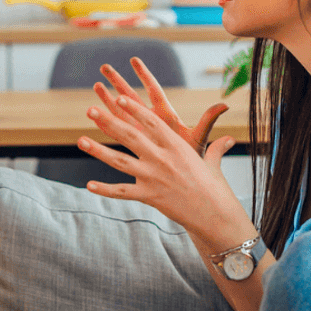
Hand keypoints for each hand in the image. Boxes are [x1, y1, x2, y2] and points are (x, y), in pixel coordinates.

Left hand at [78, 92, 248, 239]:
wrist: (214, 213)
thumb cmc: (214, 186)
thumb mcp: (212, 163)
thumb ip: (215, 148)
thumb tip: (229, 139)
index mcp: (176, 145)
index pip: (150, 122)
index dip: (133, 108)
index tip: (117, 97)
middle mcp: (162, 158)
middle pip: (130, 136)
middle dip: (109, 121)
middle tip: (90, 109)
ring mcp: (153, 177)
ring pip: (120, 161)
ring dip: (98, 150)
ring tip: (81, 140)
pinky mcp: (148, 196)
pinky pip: (122, 192)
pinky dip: (105, 190)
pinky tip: (89, 185)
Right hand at [96, 57, 230, 154]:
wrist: (185, 180)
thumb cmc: (193, 159)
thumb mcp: (199, 139)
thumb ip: (208, 121)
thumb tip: (224, 105)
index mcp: (166, 118)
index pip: (154, 92)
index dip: (144, 76)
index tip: (134, 60)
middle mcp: (151, 122)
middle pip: (132, 98)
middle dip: (118, 82)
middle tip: (104, 67)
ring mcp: (140, 133)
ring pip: (120, 113)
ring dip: (107, 100)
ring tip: (95, 85)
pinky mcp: (134, 146)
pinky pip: (117, 133)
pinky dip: (105, 124)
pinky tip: (93, 116)